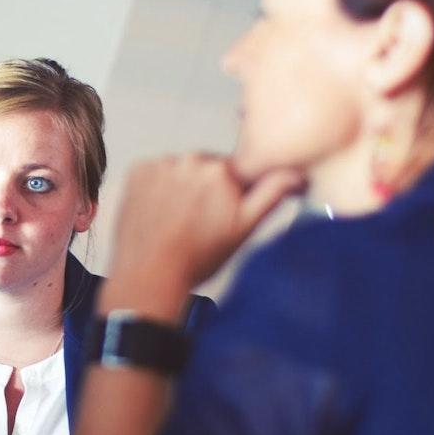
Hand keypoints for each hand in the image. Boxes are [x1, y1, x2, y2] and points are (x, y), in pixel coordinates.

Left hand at [109, 153, 302, 294]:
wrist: (150, 274)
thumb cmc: (196, 258)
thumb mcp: (244, 229)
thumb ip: (271, 194)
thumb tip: (296, 173)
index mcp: (222, 170)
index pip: (235, 171)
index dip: (230, 193)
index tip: (220, 212)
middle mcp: (191, 160)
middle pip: (206, 168)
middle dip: (205, 189)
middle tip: (197, 222)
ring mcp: (161, 164)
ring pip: (179, 170)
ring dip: (180, 187)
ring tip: (176, 220)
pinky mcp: (137, 171)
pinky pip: (154, 172)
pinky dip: (156, 187)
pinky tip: (158, 213)